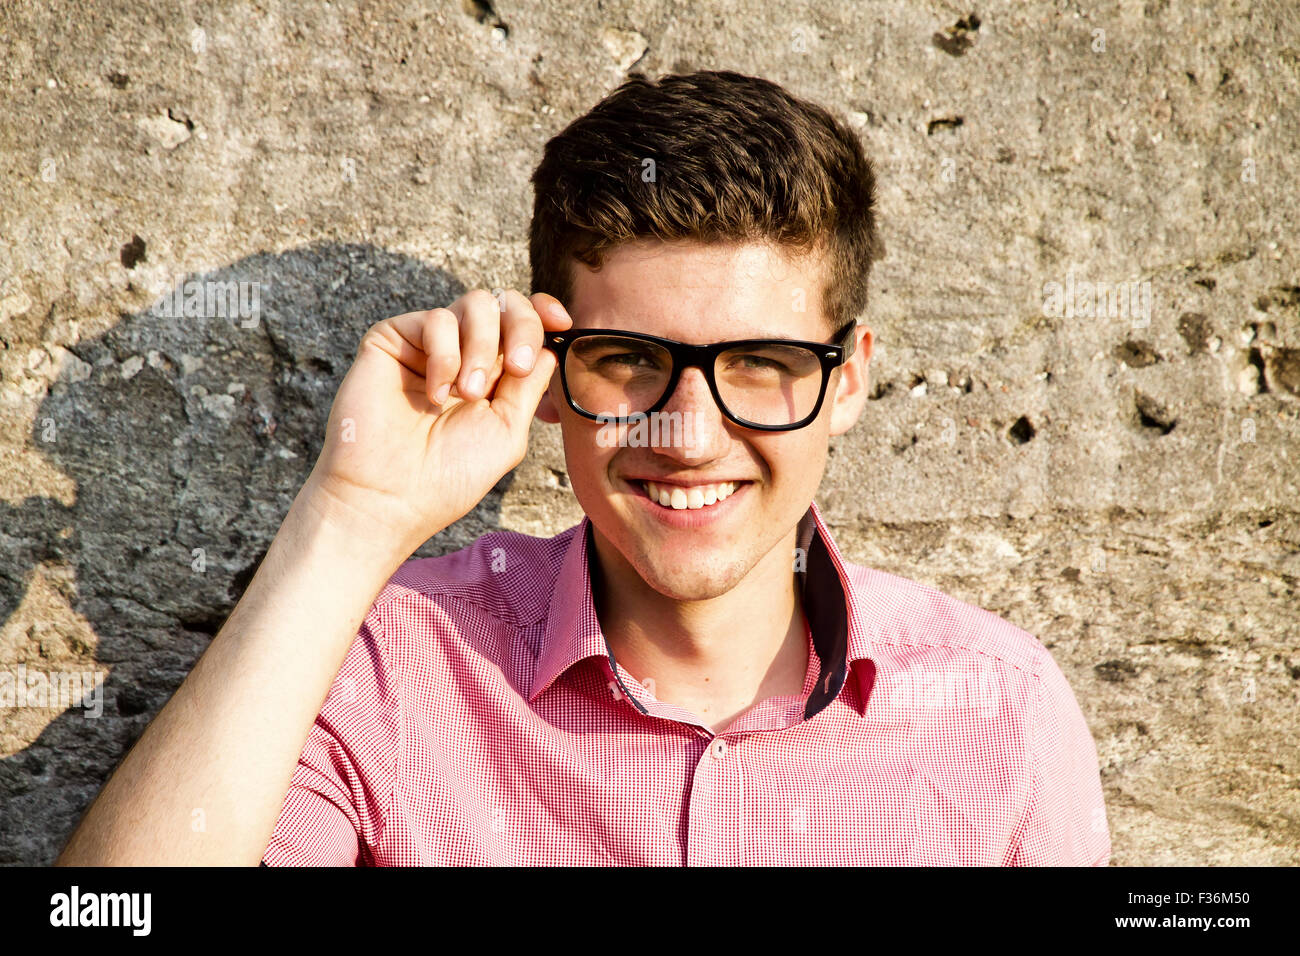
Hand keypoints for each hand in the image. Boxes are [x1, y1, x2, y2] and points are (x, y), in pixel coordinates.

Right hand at [301, 289, 571, 556]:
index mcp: (493, 374)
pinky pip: (435, 319)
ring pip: (475, 303)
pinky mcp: (393, 339)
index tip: (561, 324)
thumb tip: (550, 346)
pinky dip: (445, 355)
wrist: (390, 497)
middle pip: (505, 303)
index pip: (524, 323)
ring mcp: (428, 344)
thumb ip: (529, 386)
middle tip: (516, 368)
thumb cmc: (448, 476)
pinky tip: (436, 395)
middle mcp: (463, 352)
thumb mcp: (507, 430)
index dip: (544, 312)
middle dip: (522, 327)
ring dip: (482, 345)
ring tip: (467, 393)